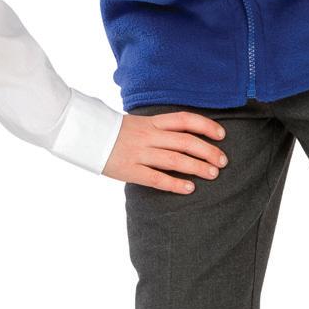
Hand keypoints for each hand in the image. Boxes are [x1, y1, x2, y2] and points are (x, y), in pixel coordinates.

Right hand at [102, 111, 228, 194]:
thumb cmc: (114, 131)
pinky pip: (156, 178)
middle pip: (185, 141)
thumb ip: (158, 128)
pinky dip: (175, 184)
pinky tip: (189, 188)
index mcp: (151, 121)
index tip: (221, 135)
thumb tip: (185, 134)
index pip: (184, 120)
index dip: (205, 125)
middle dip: (208, 151)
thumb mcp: (137, 122)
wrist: (85, 135)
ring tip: (213, 174)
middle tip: (223, 161)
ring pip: (175, 160)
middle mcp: (148, 135)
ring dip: (197, 167)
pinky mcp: (130, 170)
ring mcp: (139, 153)